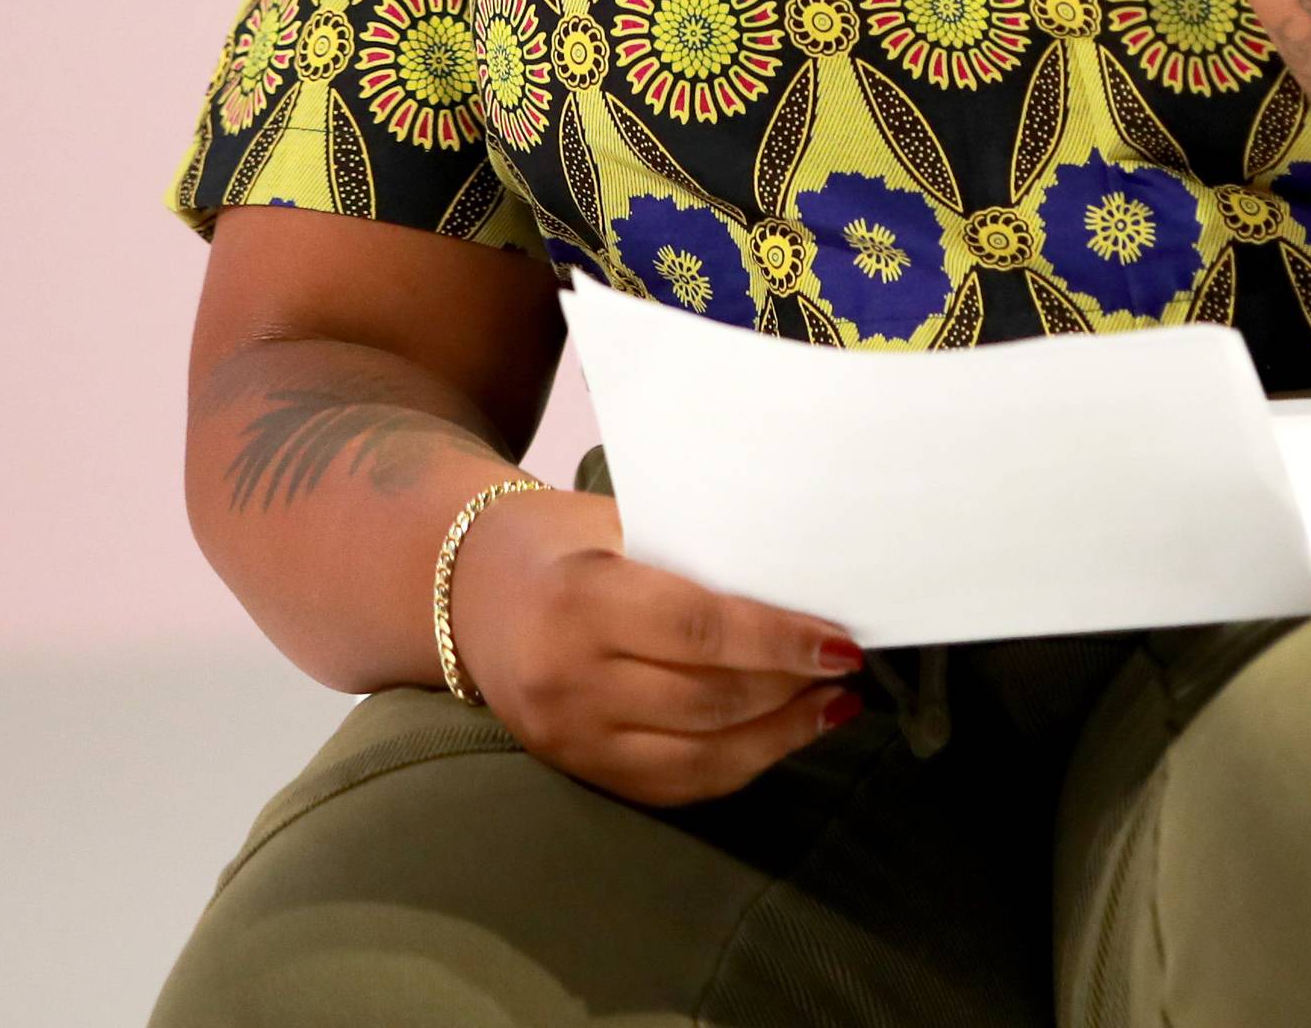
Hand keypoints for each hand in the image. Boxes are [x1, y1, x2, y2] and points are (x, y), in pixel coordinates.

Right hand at [444, 487, 865, 805]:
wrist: (462, 590)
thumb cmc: (560, 541)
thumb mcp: (616, 526)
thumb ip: (694, 559)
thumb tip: (801, 587)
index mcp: (580, 602)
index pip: (701, 631)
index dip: (780, 641)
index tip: (842, 642)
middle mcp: (569, 680)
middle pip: (709, 700)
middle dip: (793, 688)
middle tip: (848, 665)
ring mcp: (571, 737)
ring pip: (701, 755)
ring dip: (781, 735)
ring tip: (836, 705)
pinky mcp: (578, 770)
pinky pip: (677, 784)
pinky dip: (741, 763)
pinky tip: (784, 737)